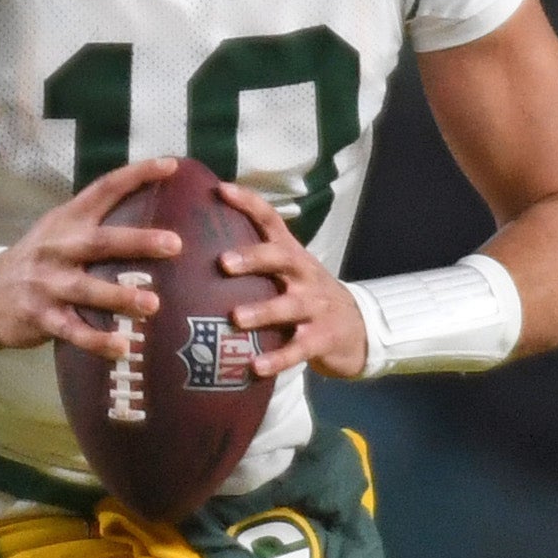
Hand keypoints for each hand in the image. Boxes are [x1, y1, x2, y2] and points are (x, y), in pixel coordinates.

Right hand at [0, 158, 180, 356]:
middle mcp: (59, 249)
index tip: (170, 165)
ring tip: (153, 305)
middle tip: (175, 244)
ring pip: (87, 289)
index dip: (136, 175)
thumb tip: (152, 213)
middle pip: (101, 242)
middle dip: (138, 242)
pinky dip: (97, 340)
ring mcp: (49, 284)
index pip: (104, 189)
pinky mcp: (43, 316)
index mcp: (67, 221)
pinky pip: (73, 330)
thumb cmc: (39, 259)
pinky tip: (122, 348)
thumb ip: (95, 223)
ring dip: (120, 297)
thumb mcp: (59, 230)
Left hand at [216, 181, 366, 379]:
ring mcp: (316, 307)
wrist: (360, 329)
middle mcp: (305, 275)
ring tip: (235, 318)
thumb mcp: (291, 272)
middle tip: (223, 263)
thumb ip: (258, 260)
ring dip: (262, 311)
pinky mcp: (322, 339)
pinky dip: (277, 359)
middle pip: (281, 259)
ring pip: (289, 306)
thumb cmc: (309, 297)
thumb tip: (198, 248)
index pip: (271, 221)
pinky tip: (255, 367)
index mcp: (293, 255)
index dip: (249, 203)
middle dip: (253, 258)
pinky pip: (298, 349)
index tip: (221, 190)